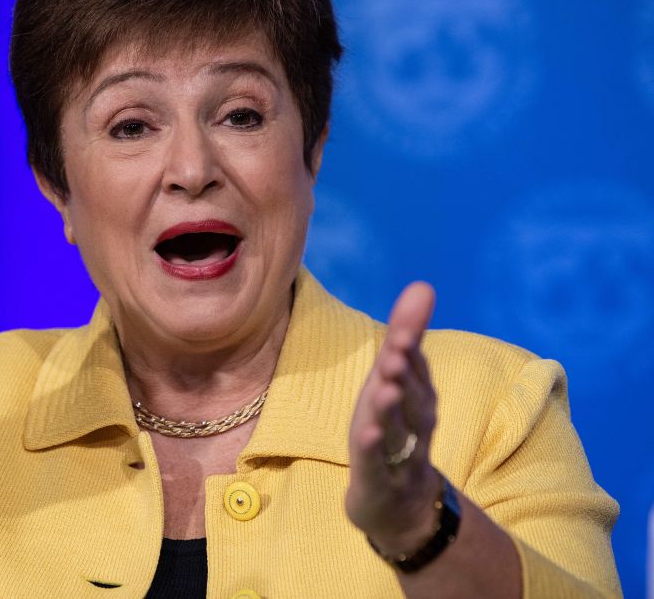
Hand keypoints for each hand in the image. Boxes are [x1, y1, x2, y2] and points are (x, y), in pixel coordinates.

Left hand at [345, 281, 440, 555]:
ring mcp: (399, 454)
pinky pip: (376, 463)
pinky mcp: (380, 481)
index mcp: (416, 396)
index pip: (415, 367)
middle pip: (413, 397)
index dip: (410, 348)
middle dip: (406, 373)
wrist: (396, 504)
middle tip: (398, 350)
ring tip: (385, 386)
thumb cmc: (390, 429)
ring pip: (398, 429)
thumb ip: (406, 336)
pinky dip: (372, 449)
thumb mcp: (393, 381)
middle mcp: (413, 423)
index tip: (405, 328)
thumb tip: (423, 285)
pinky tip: (365, 433)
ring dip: (392, 408)